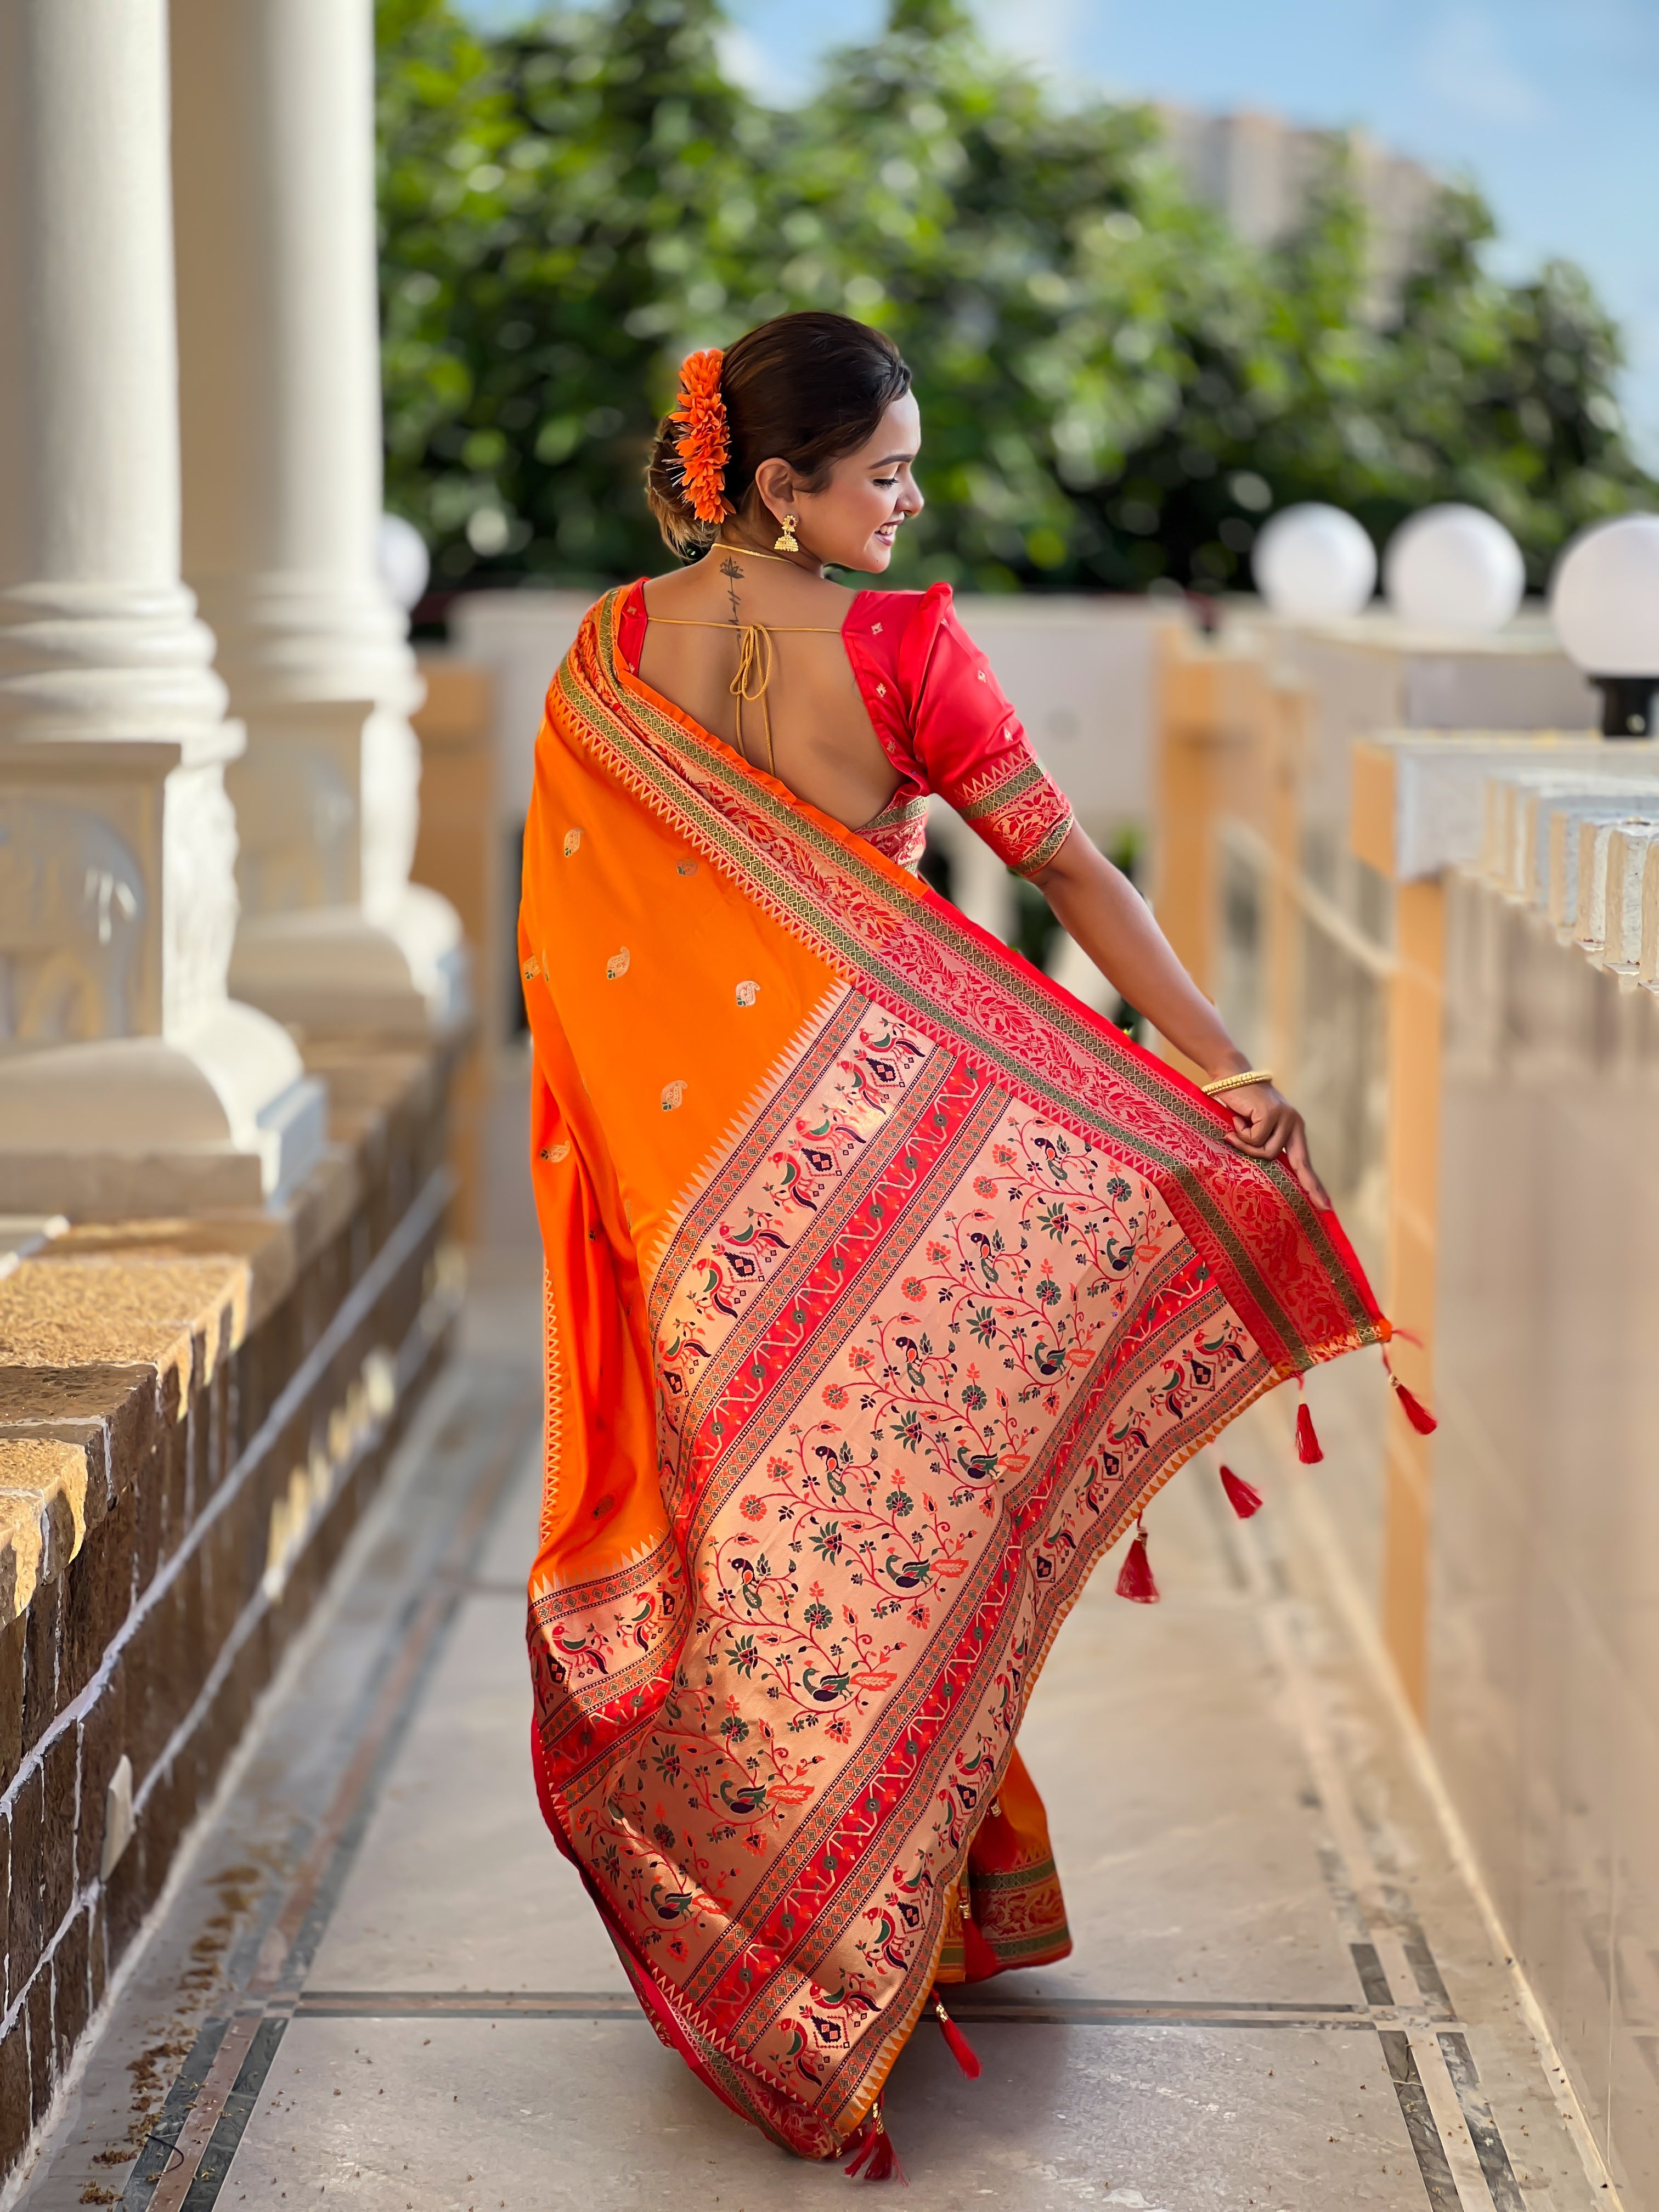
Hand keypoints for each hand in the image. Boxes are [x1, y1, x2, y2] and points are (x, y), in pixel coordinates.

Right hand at [1208, 1076, 1329, 1208]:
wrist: (1231, 1078)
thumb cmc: (1240, 1107)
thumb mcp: (1256, 1129)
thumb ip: (1264, 1145)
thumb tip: (1267, 1174)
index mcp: (1293, 1129)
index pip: (1304, 1161)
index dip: (1314, 1184)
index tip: (1325, 1206)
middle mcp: (1294, 1123)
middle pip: (1298, 1162)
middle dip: (1310, 1185)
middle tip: (1323, 1206)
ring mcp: (1284, 1118)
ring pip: (1267, 1152)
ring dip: (1247, 1146)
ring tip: (1236, 1131)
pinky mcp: (1271, 1113)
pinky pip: (1254, 1139)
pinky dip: (1240, 1133)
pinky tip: (1236, 1119)